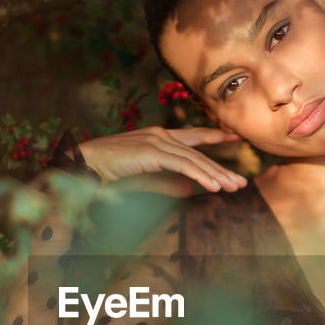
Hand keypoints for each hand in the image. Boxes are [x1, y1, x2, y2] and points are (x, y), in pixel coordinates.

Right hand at [78, 126, 247, 197]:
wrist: (83, 165)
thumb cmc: (107, 173)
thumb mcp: (143, 180)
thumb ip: (167, 184)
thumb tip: (190, 189)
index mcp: (158, 138)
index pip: (193, 137)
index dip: (215, 136)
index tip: (235, 137)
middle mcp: (160, 135)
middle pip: (198, 152)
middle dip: (220, 168)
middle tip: (240, 182)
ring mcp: (156, 141)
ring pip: (193, 160)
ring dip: (215, 175)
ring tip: (232, 188)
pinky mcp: (151, 152)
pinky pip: (182, 165)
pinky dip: (200, 176)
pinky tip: (213, 187)